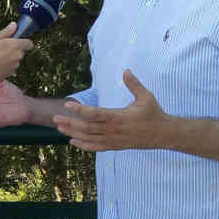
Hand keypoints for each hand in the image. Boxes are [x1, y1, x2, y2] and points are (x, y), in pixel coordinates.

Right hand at [0, 22, 33, 85]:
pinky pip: (9, 69)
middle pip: (20, 52)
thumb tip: (14, 25)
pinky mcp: (9, 75)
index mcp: (16, 46)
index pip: (29, 43)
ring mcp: (14, 67)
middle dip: (13, 50)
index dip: (24, 41)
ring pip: (14, 61)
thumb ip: (6, 31)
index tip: (17, 40)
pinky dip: (4, 67)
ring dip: (8, 59)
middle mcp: (18, 57)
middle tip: (1, 48)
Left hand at [54, 69, 169, 150]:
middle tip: (54, 118)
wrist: (164, 135)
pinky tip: (72, 142)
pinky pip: (97, 147)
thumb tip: (126, 70)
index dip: (80, 110)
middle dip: (70, 123)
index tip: (68, 105)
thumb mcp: (146, 97)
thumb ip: (134, 84)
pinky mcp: (116, 146)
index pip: (95, 114)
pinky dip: (84, 145)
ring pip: (90, 138)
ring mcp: (114, 140)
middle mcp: (114, 130)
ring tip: (59, 128)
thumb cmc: (154, 113)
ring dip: (73, 133)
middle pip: (88, 128)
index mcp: (119, 117)